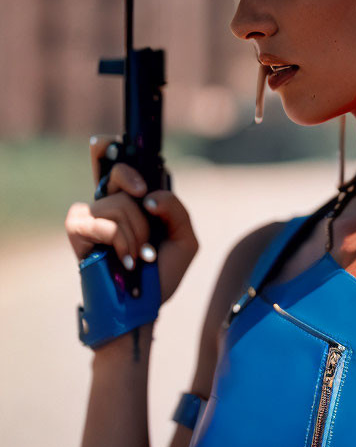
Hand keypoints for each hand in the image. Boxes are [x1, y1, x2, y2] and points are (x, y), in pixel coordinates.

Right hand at [65, 135, 198, 305]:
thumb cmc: (163, 272)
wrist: (145, 304)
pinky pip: (101, 222)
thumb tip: (149, 198)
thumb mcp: (184, 238)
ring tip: (141, 255)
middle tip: (149, 206)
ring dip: (138, 233)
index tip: (117, 142)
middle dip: (134, 181)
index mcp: (135, 201)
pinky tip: (126, 259)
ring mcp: (93, 217)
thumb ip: (176, 209)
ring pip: (119, 203)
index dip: (110, 147)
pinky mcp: (79, 233)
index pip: (117, 163)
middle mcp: (111, 203)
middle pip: (117, 170)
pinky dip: (121, 241)